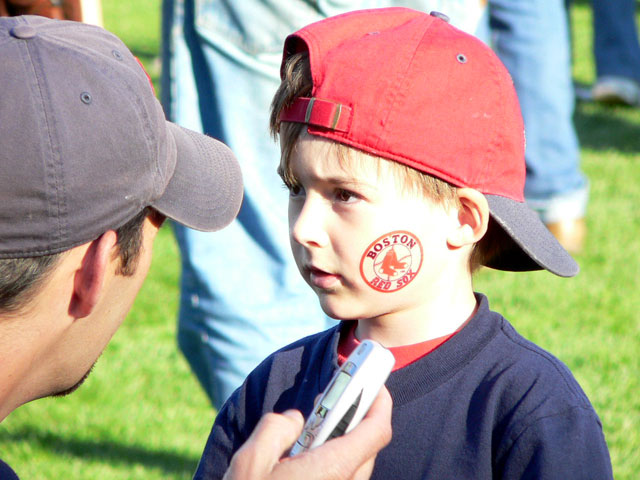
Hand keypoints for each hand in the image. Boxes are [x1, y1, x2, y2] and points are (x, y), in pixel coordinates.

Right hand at [223, 387, 392, 479]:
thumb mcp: (251, 461)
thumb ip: (277, 427)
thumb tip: (296, 420)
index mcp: (331, 470)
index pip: (377, 431)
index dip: (380, 402)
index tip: (374, 383)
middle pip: (368, 446)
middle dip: (358, 418)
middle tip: (336, 400)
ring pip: (354, 465)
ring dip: (341, 442)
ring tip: (312, 429)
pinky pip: (340, 478)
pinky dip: (331, 461)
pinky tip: (303, 458)